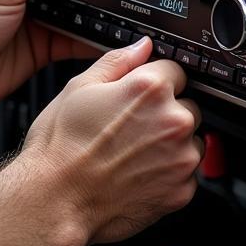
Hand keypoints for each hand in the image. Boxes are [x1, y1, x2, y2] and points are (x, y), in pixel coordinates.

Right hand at [21, 36, 202, 244]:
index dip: (155, 81)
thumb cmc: (61, 146)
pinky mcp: (182, 192)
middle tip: (130, 127)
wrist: (55, 199)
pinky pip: (186, 174)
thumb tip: (141, 46)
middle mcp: (173, 121)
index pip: (176, 70)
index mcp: (150, 89)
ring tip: (132, 152)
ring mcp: (181, 159)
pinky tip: (137, 173)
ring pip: (189, 141)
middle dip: (165, 113)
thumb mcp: (80, 87)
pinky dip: (168, 173)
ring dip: (170, 144)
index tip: (141, 94)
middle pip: (186, 106)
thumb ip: (118, 61)